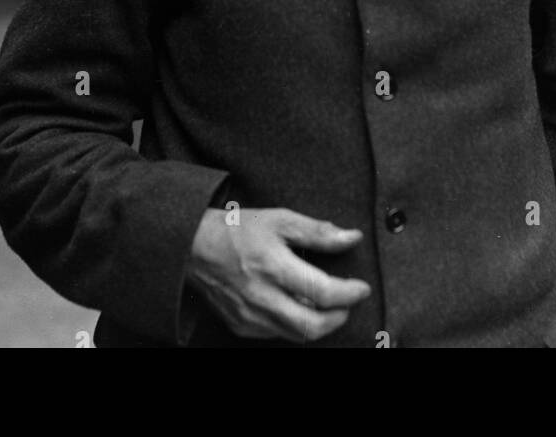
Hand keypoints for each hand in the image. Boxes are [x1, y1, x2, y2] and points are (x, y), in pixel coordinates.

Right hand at [184, 207, 371, 341]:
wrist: (194, 247)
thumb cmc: (239, 230)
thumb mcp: (280, 220)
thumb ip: (318, 232)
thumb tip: (353, 237)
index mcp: (273, 267)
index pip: (322, 292)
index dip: (349, 293)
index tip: (361, 288)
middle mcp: (261, 297)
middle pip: (312, 326)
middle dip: (339, 318)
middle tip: (347, 303)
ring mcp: (249, 316)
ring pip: (296, 335)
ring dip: (318, 324)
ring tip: (325, 304)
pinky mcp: (241, 326)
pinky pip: (277, 333)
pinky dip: (294, 324)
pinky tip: (297, 306)